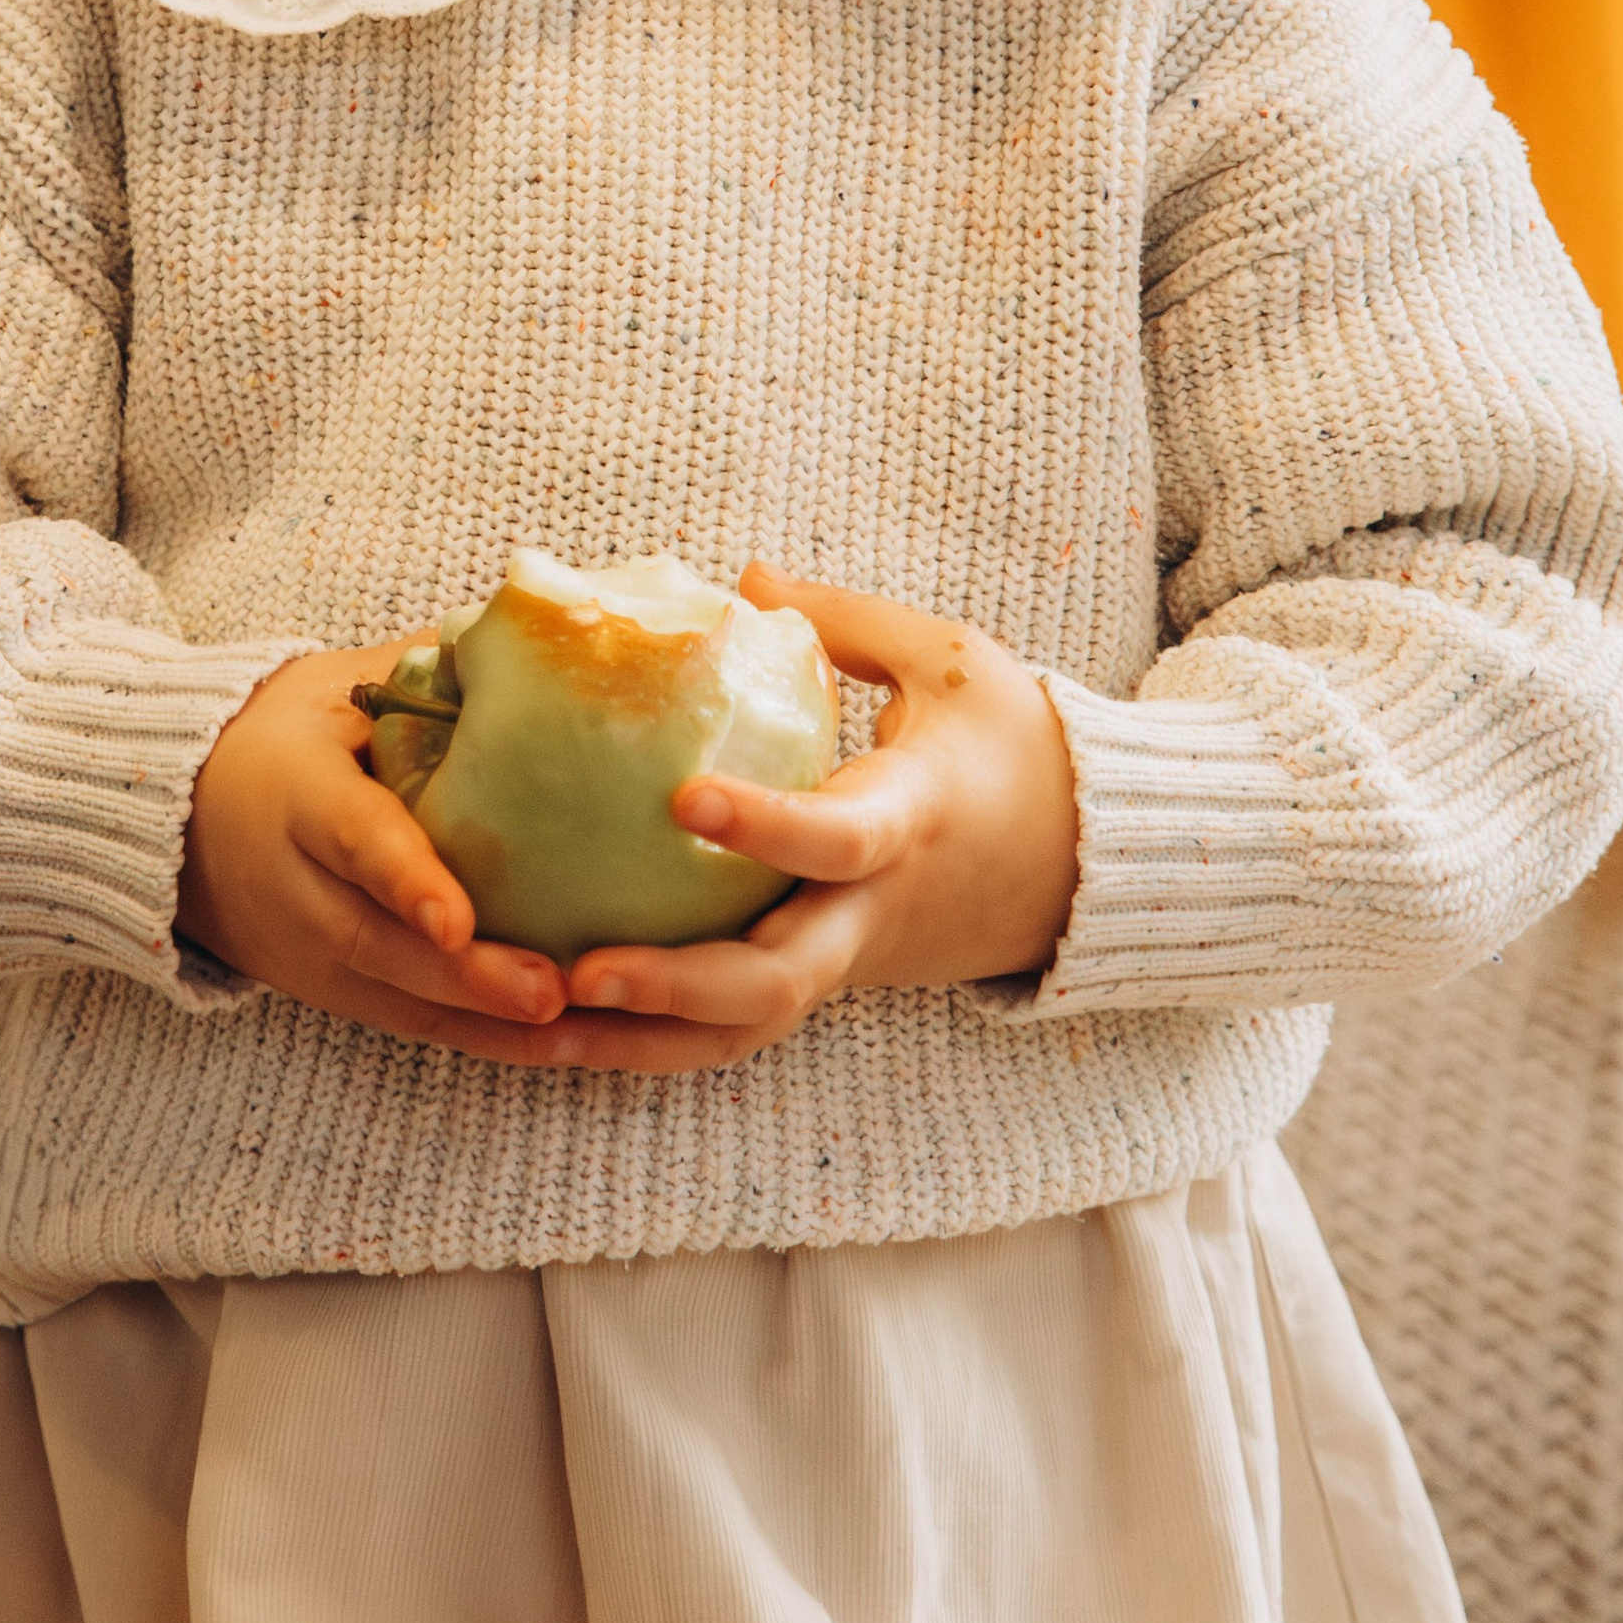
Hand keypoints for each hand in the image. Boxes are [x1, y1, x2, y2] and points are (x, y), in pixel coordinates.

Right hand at [181, 645, 571, 1057]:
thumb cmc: (281, 736)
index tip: (456, 918)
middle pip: (379, 943)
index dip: (403, 880)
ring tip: (577, 1031)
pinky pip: (412, 1026)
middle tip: (551, 991)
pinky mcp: (332, 993)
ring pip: (400, 999)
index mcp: (297, 796)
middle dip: (465, 975)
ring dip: (488, 1022)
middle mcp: (295, 888)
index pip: (352, 841)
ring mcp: (308, 953)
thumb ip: (421, 670)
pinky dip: (482, 1041)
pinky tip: (560, 1046)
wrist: (176, 817)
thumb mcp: (334, 688)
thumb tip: (532, 624)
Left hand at [551, 569, 1081, 1065]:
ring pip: (747, 1029)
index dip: (768, 827)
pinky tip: (560, 1028)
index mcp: (911, 821)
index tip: (683, 800)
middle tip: (581, 968)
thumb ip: (845, 622)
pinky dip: (654, 1041)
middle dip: (679, 985)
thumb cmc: (1014, 744)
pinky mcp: (825, 980)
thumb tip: (740, 581)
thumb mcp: (949, 660)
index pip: (840, 838)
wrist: (1088, 861)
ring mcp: (849, 961)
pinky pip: (736, 1029)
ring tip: (535, 1024)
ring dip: (643, 1039)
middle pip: (781, 981)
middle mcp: (874, 911)